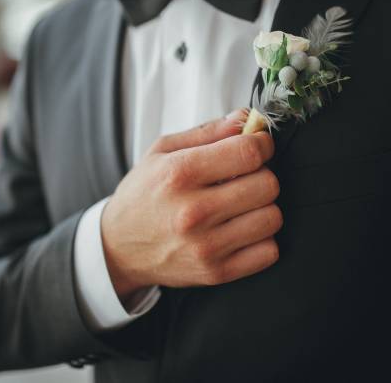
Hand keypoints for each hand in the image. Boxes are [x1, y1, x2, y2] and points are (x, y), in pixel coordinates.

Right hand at [100, 109, 281, 304]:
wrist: (118, 246)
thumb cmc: (143, 193)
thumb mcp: (162, 151)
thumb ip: (207, 132)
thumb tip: (246, 118)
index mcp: (180, 173)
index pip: (248, 153)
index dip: (262, 143)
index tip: (257, 144)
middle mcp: (194, 211)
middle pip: (267, 184)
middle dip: (262, 174)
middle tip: (245, 176)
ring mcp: (206, 246)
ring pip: (272, 218)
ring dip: (263, 206)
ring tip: (241, 204)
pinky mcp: (215, 272)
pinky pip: (268, 252)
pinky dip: (261, 239)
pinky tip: (241, 229)